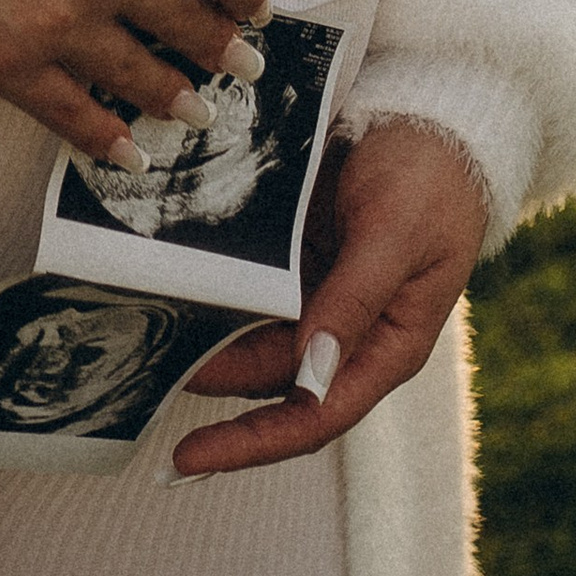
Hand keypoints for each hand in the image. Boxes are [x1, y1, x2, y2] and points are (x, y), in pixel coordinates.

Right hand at [0, 0, 266, 154]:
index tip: (248, 6)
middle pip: (199, 30)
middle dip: (222, 54)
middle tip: (236, 68)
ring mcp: (64, 21)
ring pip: (148, 82)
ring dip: (176, 101)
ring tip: (190, 111)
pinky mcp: (8, 64)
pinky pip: (80, 119)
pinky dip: (110, 140)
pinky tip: (125, 150)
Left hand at [170, 119, 488, 475]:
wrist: (437, 114)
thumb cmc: (431, 179)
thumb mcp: (394, 235)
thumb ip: (353, 301)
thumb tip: (311, 373)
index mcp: (386, 347)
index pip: (313, 417)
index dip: (249, 445)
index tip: (186, 461)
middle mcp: (350, 333)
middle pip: (270, 382)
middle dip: (209, 383)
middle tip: (137, 377)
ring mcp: (323, 295)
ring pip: (253, 337)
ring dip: (205, 342)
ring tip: (137, 338)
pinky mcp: (302, 257)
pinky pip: (252, 289)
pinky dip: (216, 293)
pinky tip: (171, 287)